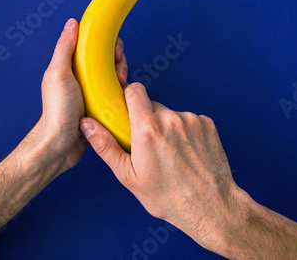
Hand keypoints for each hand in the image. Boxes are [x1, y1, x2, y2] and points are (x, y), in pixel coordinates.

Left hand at [23, 18, 127, 177]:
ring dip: (122, 77)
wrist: (62, 144)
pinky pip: (116, 93)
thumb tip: (72, 22)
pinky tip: (123, 96)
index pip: (93, 45)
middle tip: (119, 73)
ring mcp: (92, 92)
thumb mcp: (59, 73)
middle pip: (107, 59)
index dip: (107, 44)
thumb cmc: (57, 110)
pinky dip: (122, 92)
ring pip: (114, 75)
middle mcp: (81, 77)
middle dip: (118, 61)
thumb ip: (65, 47)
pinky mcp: (100, 106)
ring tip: (121, 86)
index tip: (114, 52)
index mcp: (71, 66)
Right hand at [79, 82, 239, 254]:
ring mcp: (192, 120)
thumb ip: (105, 146)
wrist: (209, 206)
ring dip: (168, 128)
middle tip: (150, 147)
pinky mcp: (207, 124)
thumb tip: (87, 124)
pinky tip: (187, 154)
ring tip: (172, 155)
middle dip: (148, 121)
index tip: (128, 113)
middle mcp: (171, 119)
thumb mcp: (128, 176)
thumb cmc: (168, 197)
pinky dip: (185, 132)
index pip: (135, 90)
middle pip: (152, 105)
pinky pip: (189, 120)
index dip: (129, 99)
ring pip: (171, 114)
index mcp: (148, 129)